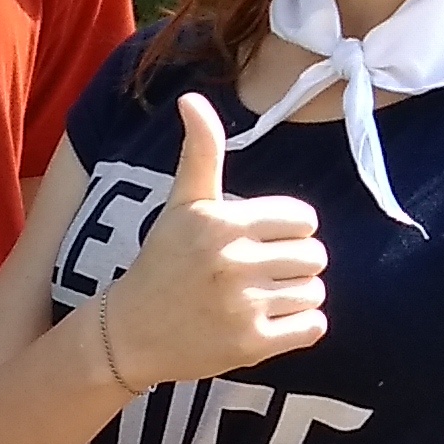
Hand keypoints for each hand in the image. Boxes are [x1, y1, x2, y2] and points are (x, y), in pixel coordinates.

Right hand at [102, 97, 325, 387]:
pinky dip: (299, 328)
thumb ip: (201, 152)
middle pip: (315, 256)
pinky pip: (313, 327)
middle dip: (292, 265)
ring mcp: (243, 306)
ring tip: (257, 300)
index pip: (303, 219)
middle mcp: (233, 262)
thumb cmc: (162, 261)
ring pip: (316, 291)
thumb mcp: (181, 205)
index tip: (255, 243)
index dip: (286, 231)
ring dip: (295, 297)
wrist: (128, 334)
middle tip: (255, 275)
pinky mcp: (252, 345)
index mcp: (222, 222)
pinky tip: (265, 324)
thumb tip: (191, 98)